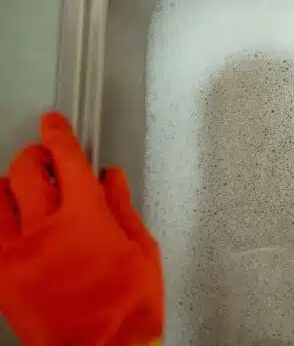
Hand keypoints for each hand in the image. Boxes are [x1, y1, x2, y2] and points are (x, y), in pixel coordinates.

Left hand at [0, 112, 162, 345]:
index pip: (67, 160)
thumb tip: (111, 179)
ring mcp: (18, 253)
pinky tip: (8, 220)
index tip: (53, 124)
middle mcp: (46, 228)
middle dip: (35, 156)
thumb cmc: (128, 306)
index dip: (58, 136)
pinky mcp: (3, 276)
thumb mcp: (142, 250)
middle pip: (26, 173)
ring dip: (11, 186)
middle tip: (42, 155)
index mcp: (87, 217)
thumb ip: (122, 208)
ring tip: (22, 187)